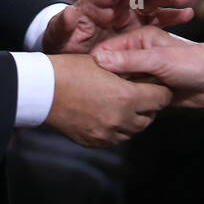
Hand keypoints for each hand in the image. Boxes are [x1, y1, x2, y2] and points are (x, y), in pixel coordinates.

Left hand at [42, 0, 193, 54]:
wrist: (70, 53)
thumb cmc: (62, 41)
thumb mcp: (58, 35)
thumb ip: (62, 25)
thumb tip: (69, 12)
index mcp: (98, 0)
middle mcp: (117, 3)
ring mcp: (130, 13)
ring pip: (152, 1)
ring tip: (184, 0)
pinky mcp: (140, 26)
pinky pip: (159, 18)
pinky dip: (172, 16)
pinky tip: (188, 15)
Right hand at [46, 53, 171, 146]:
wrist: (42, 90)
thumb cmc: (71, 70)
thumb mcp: (104, 63)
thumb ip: (128, 70)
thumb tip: (145, 72)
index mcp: (126, 96)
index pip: (161, 98)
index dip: (160, 90)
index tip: (156, 84)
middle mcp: (120, 119)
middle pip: (149, 117)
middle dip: (149, 105)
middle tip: (143, 93)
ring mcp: (106, 133)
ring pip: (133, 131)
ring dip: (134, 118)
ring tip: (125, 104)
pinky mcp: (94, 141)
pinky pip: (115, 139)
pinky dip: (117, 128)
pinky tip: (110, 115)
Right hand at [94, 27, 203, 108]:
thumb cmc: (194, 63)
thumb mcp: (159, 60)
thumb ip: (130, 61)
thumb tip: (99, 61)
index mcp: (140, 38)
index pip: (109, 49)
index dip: (95, 62)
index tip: (78, 76)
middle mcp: (140, 53)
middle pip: (112, 67)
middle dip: (100, 78)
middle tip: (83, 95)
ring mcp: (145, 72)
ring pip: (121, 83)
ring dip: (113, 92)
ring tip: (95, 106)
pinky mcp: (151, 89)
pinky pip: (132, 96)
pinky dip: (125, 102)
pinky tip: (113, 113)